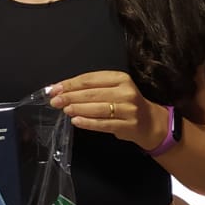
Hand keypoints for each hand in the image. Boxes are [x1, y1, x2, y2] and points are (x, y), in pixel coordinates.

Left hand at [49, 71, 168, 150]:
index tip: (55, 88)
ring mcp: (128, 109)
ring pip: (97, 108)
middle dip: (70, 96)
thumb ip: (92, 88)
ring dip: (78, 109)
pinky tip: (76, 121)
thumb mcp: (114, 89)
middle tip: (55, 100)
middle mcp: (126, 92)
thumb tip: (62, 90)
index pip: (90, 79)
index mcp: (120, 78)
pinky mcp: (127, 125)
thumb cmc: (126, 104)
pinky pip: (103, 123)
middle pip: (92, 93)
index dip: (70, 84)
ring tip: (65, 110)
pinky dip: (88, 123)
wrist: (149, 122)